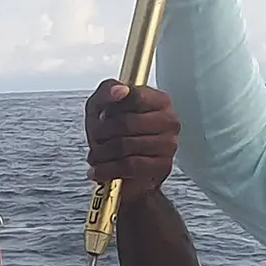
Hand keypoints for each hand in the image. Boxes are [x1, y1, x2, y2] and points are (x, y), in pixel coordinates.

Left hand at [85, 78, 180, 200]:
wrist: (124, 175)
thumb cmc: (113, 135)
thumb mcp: (102, 107)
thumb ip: (107, 90)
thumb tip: (120, 90)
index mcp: (160, 100)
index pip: (133, 96)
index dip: (111, 107)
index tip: (101, 115)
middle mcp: (170, 120)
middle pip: (126, 122)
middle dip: (101, 133)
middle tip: (95, 140)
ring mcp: (169, 144)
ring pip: (125, 145)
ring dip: (102, 153)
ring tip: (95, 157)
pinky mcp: (163, 166)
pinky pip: (130, 166)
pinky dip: (108, 169)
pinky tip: (98, 171)